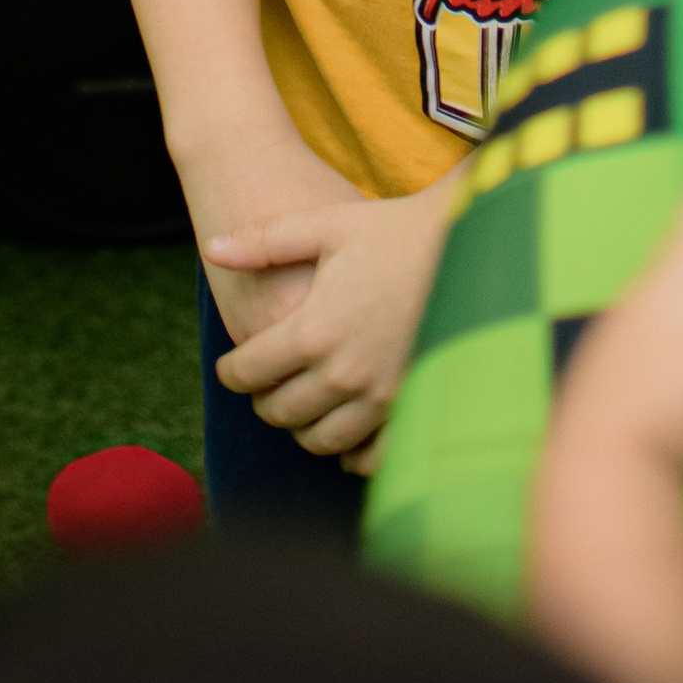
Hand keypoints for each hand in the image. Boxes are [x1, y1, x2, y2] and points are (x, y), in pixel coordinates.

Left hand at [203, 170, 458, 466]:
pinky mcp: (412, 406)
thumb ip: (264, 242)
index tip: (232, 367)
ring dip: (302, 426)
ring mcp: (381, 396)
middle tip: (266, 384)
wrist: (470, 242)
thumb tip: (212, 248)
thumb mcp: (325, 225)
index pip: (249, 372)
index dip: (231, 372)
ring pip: (320, 440)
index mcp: (314, 330)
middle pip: (280, 412)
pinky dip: (351, 452)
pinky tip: (345, 429)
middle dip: (263, 399)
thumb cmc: (394, 230)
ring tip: (303, 402)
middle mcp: (344, 373)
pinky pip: (372, 457)